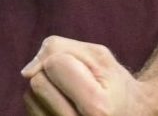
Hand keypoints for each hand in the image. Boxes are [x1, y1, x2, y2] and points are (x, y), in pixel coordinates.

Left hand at [21, 36, 157, 115]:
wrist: (131, 115)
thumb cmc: (114, 83)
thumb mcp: (99, 56)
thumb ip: (59, 49)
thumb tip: (26, 72)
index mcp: (97, 108)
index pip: (55, 65)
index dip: (66, 58)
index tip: (89, 72)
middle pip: (38, 82)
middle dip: (54, 74)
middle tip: (80, 84)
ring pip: (30, 96)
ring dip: (48, 88)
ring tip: (73, 96)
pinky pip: (30, 108)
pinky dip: (42, 101)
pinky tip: (64, 106)